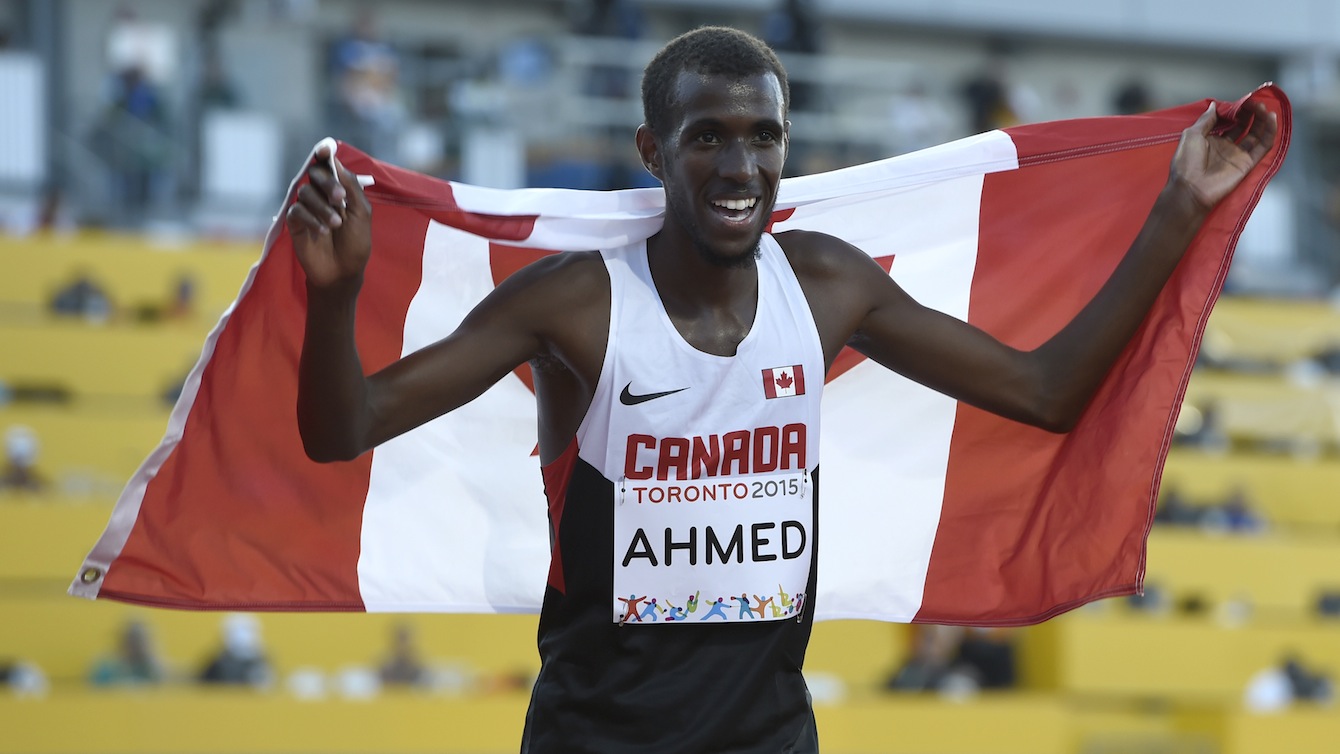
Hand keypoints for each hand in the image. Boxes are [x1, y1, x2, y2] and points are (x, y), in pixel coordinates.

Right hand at [285, 144, 372, 289]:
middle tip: (339, 198)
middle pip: (315, 173)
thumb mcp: (361, 214)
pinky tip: (322, 231)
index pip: (328, 166)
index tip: (326, 148)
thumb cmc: (355, 244)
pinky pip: (296, 210)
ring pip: (305, 192)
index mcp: (338, 190)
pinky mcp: (295, 222)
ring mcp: (306, 208)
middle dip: (327, 182)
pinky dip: (310, 218)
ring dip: (321, 207)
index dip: (325, 154)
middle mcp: (321, 195)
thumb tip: (337, 162)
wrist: (343, 272)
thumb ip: (351, 188)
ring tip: (335, 225)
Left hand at [1168, 99, 1277, 212]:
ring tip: (1263, 107)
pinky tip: (1271, 118)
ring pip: (1255, 134)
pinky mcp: (1247, 163)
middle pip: (1243, 125)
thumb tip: (1214, 105)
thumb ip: (1206, 120)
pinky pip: (1262, 146)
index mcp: (1210, 139)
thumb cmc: (1186, 163)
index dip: (1234, 110)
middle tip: (1253, 102)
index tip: (1240, 101)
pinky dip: (1269, 132)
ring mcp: (1237, 155)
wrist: (1191, 189)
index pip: (1227, 121)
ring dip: (1261, 119)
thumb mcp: (1191, 135)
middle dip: (1249, 112)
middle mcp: (1225, 146)